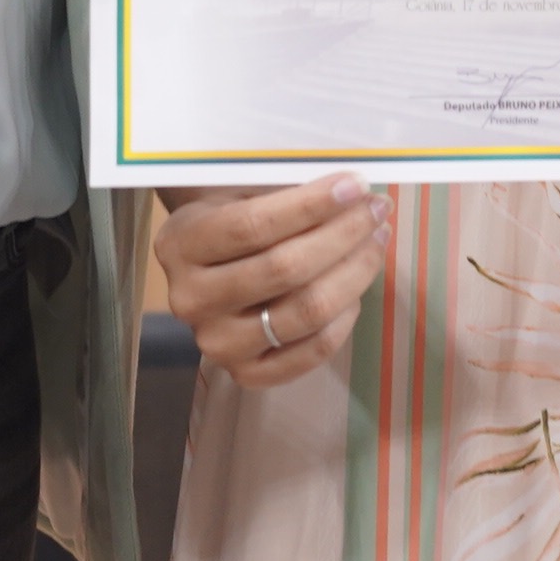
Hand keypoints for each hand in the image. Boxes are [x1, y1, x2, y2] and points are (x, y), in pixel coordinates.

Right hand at [154, 177, 390, 386]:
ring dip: (355, 272)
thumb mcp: (239, 189)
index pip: (252, 226)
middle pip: (285, 270)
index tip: (356, 186)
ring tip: (377, 240)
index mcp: (181, 244)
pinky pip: (312, 351)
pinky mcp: (246, 374)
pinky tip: (357, 286)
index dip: (311, 205)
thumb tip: (352, 190)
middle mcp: (191, 300)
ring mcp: (216, 344)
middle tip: (378, 210)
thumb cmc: (230, 213)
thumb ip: (284, 190)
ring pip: (306, 311)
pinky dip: (345, 318)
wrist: (205, 265)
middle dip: (344, 234)